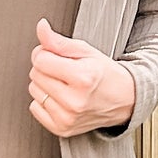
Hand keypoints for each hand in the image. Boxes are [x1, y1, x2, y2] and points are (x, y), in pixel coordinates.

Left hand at [28, 18, 135, 135]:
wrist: (124, 99)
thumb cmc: (104, 74)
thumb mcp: (85, 51)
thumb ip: (58, 41)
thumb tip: (41, 27)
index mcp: (83, 78)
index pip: (40, 60)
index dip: (45, 53)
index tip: (56, 55)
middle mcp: (75, 101)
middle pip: (35, 75)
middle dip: (46, 68)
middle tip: (64, 70)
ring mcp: (68, 118)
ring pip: (34, 91)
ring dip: (45, 85)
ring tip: (64, 84)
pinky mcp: (62, 129)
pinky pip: (35, 108)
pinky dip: (44, 102)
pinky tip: (61, 98)